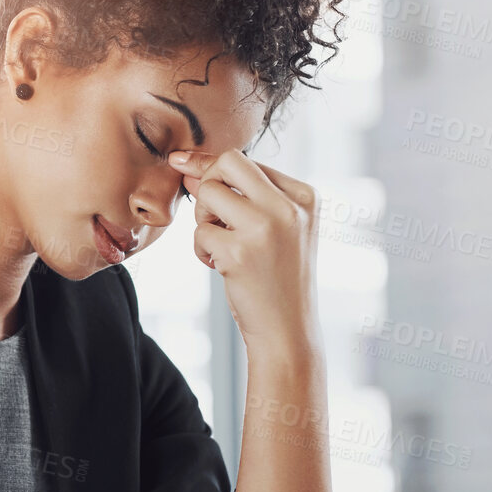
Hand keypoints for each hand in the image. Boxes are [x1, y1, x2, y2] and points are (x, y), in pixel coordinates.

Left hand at [168, 149, 319, 350]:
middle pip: (227, 162)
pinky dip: (201, 250)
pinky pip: (199, 232)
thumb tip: (187, 165)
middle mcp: (289, 207)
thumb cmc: (276, 278)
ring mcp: (265, 228)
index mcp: (304, 196)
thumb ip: (239, 195)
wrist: (287, 331)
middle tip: (213, 217)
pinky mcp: (239, 252)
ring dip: (203, 220)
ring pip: (208, 193)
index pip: (247, 161)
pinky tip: (220, 267)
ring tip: (221, 245)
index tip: (189, 172)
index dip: (214, 170)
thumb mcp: (272, 229)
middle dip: (207, 183)